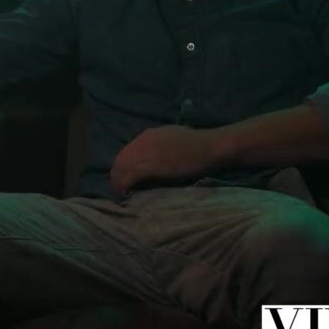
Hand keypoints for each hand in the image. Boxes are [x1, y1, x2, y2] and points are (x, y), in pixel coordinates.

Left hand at [109, 125, 226, 195]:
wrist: (211, 147)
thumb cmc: (198, 145)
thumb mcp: (173, 139)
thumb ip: (160, 146)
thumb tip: (154, 159)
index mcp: (149, 135)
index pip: (127, 151)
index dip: (123, 166)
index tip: (124, 178)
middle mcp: (143, 141)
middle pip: (121, 159)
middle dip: (117, 175)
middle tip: (119, 190)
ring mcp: (146, 152)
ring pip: (122, 168)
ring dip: (118, 182)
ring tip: (121, 194)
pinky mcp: (152, 165)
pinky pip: (131, 176)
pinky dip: (125, 185)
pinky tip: (126, 193)